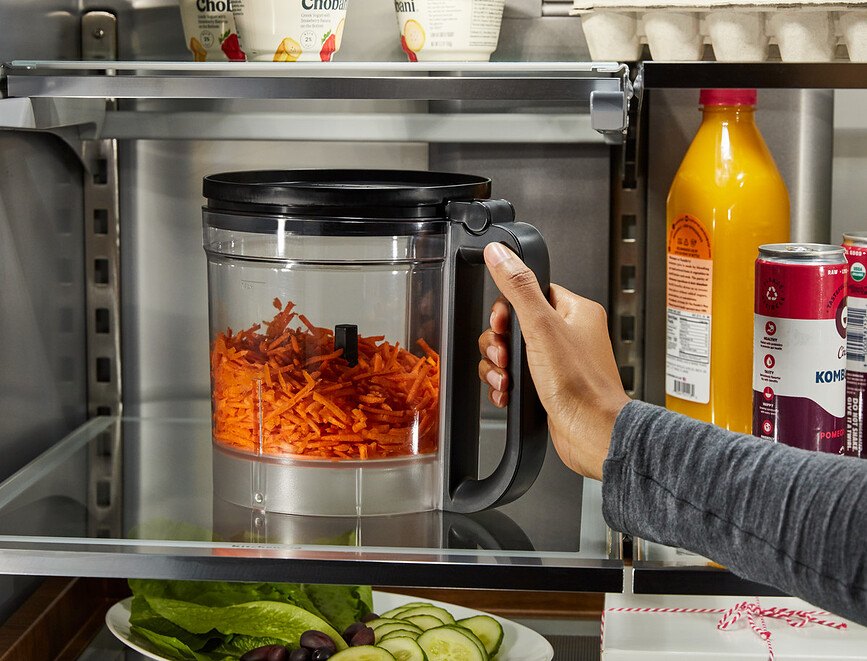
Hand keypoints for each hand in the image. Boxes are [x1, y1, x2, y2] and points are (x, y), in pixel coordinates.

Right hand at [479, 242, 630, 480]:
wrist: (592, 433)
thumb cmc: (581, 385)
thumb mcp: (541, 326)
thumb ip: (518, 286)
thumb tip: (500, 253)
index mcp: (576, 312)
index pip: (531, 292)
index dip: (508, 309)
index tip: (503, 323)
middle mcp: (570, 335)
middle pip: (514, 324)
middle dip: (499, 343)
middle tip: (505, 354)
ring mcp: (559, 362)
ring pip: (511, 353)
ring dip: (498, 366)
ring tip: (506, 377)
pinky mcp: (549, 387)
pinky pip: (515, 377)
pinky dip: (505, 385)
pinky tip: (508, 392)